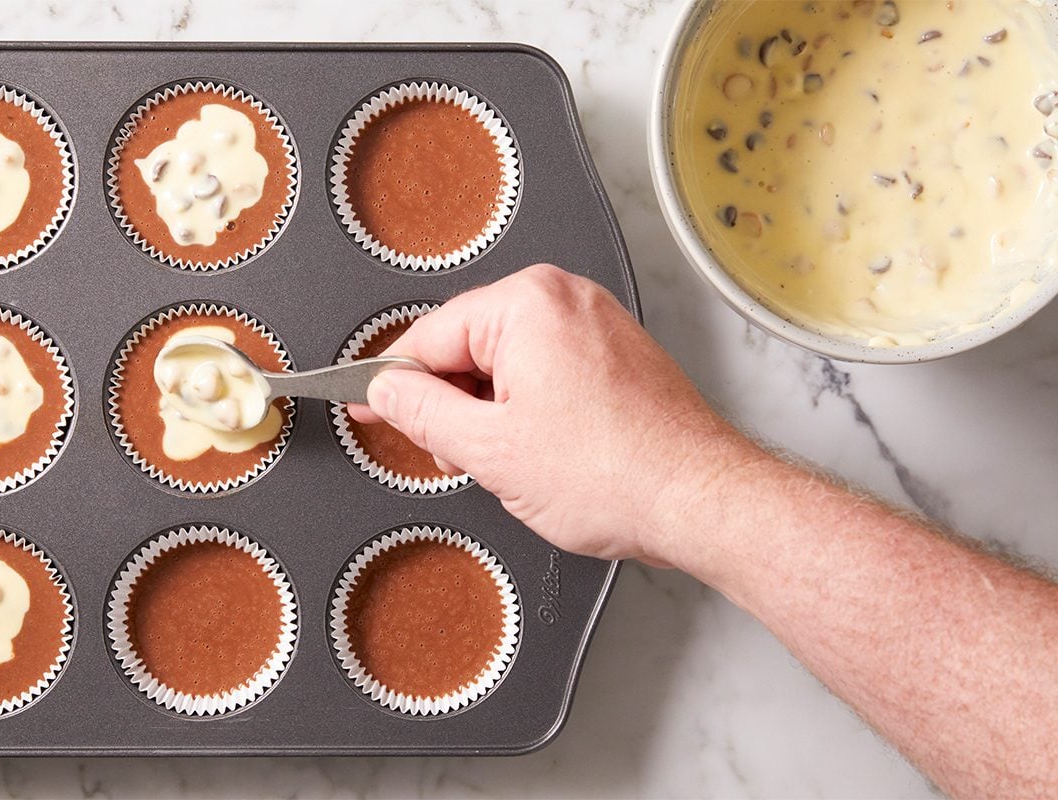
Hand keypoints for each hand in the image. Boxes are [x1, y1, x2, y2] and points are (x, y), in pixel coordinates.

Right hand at [349, 264, 752, 566]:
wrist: (701, 500)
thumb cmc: (616, 474)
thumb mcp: (489, 450)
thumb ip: (422, 412)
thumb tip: (386, 390)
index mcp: (527, 304)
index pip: (430, 336)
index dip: (392, 381)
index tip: (367, 404)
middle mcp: (565, 299)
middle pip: (470, 347)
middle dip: (453, 404)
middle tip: (457, 456)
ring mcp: (597, 324)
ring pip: (509, 363)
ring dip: (492, 413)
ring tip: (513, 465)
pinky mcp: (617, 354)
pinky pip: (548, 371)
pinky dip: (529, 409)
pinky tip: (543, 454)